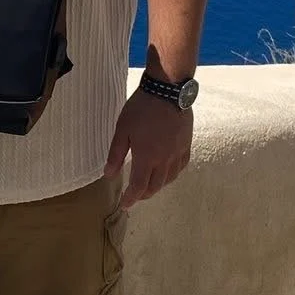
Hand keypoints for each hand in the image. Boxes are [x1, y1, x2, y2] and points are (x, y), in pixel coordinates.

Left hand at [104, 88, 192, 209]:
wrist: (168, 90)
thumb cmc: (141, 108)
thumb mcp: (122, 130)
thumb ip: (116, 154)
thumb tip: (109, 174)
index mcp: (147, 157)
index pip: (139, 187)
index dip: (131, 199)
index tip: (124, 204)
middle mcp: (164, 160)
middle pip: (155, 186)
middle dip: (143, 195)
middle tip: (135, 195)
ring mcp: (177, 153)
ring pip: (169, 179)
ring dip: (158, 186)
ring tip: (149, 185)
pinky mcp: (186, 144)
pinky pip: (181, 167)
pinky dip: (172, 175)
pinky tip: (167, 172)